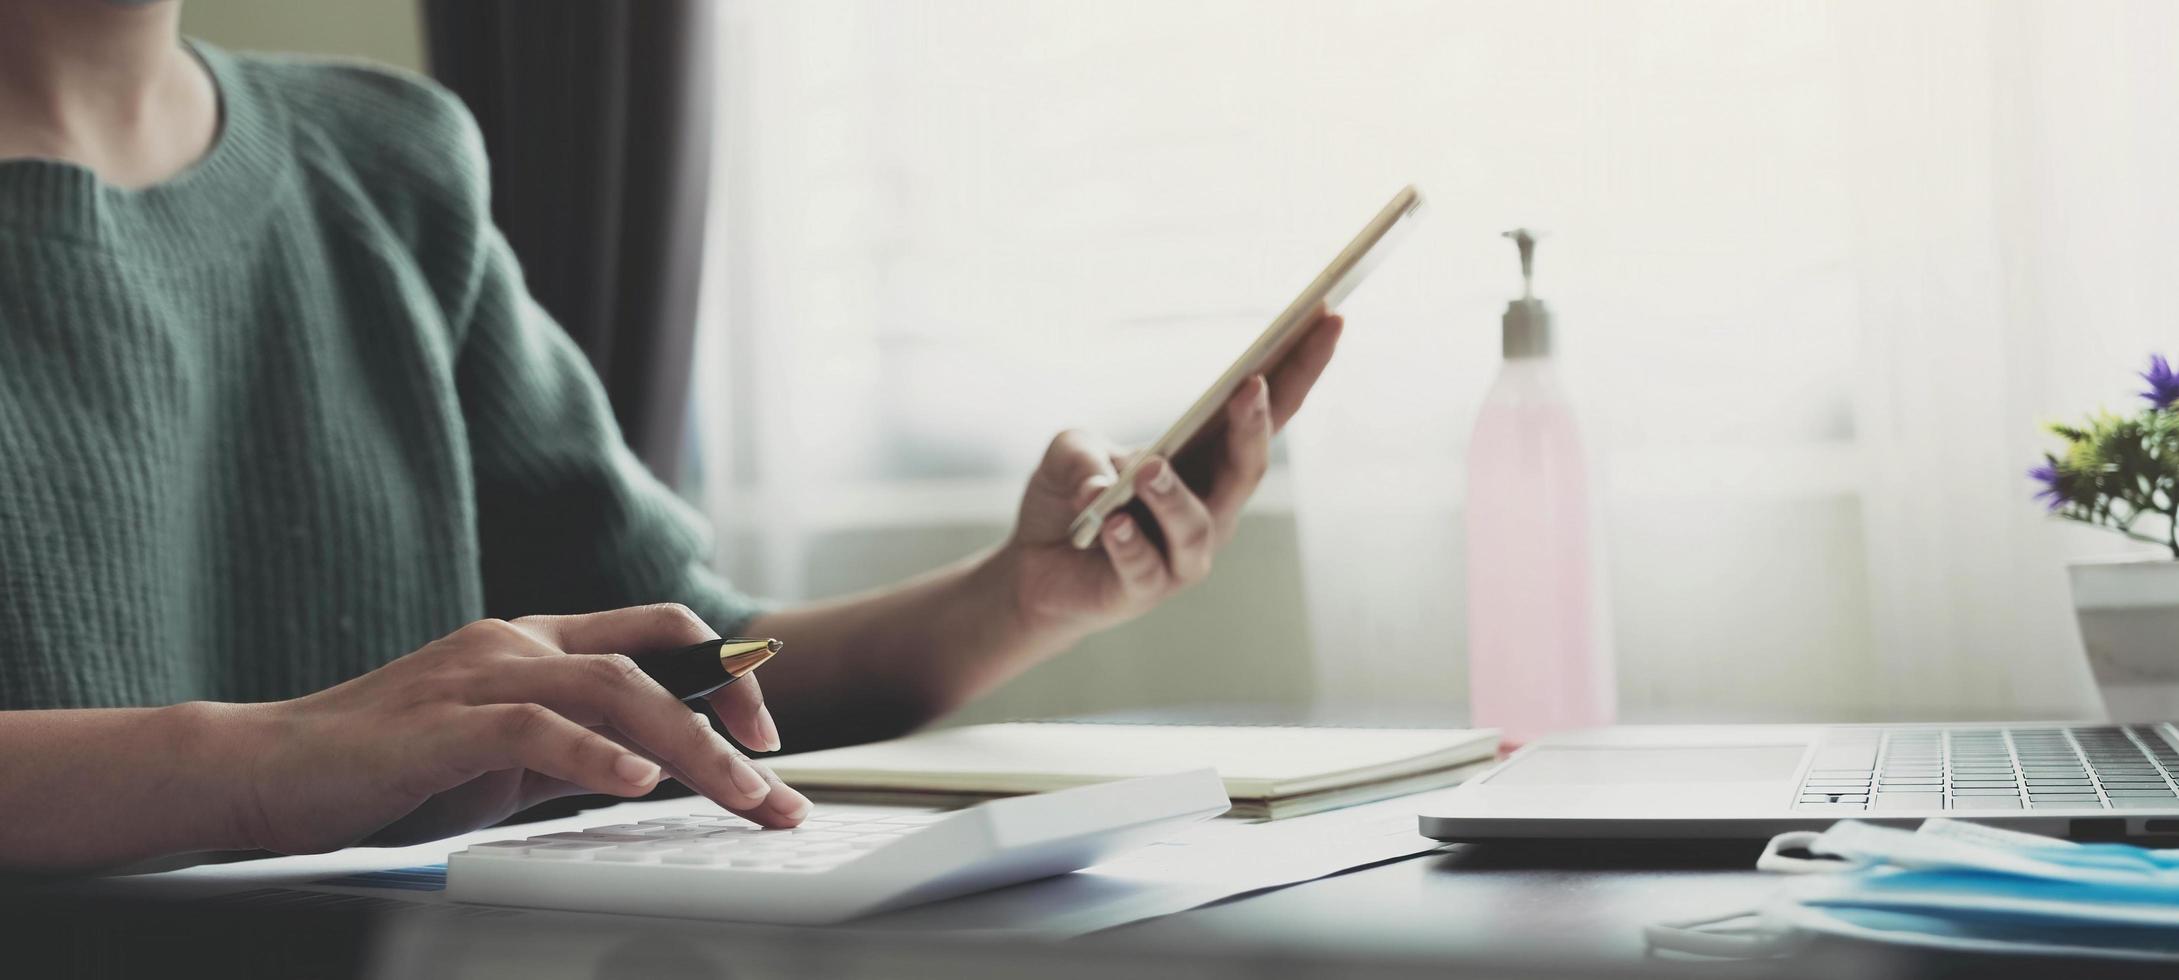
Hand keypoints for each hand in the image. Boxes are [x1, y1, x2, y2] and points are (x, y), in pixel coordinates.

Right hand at [229, 605, 809, 854]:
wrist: (265, 771)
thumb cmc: (387, 770)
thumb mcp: (503, 757)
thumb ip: (575, 751)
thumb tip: (656, 771)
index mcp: (534, 643)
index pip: (655, 633)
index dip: (725, 672)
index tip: (770, 735)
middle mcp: (515, 644)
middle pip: (651, 667)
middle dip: (729, 727)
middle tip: (776, 790)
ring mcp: (478, 675)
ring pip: (613, 690)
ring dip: (690, 747)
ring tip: (741, 794)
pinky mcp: (442, 722)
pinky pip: (536, 728)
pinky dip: (597, 754)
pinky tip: (640, 784)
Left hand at [1003, 313, 1342, 638]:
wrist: (1035, 569)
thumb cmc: (1070, 500)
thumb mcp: (1069, 451)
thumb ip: (1082, 451)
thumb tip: (1102, 485)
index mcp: (1208, 460)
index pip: (1267, 409)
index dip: (1301, 367)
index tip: (1329, 318)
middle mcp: (1211, 508)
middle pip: (1248, 466)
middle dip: (1255, 426)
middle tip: (1250, 387)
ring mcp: (1183, 554)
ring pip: (1197, 525)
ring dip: (1174, 495)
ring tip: (1148, 471)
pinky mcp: (1145, 590)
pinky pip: (1144, 567)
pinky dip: (1129, 543)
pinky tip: (1112, 524)